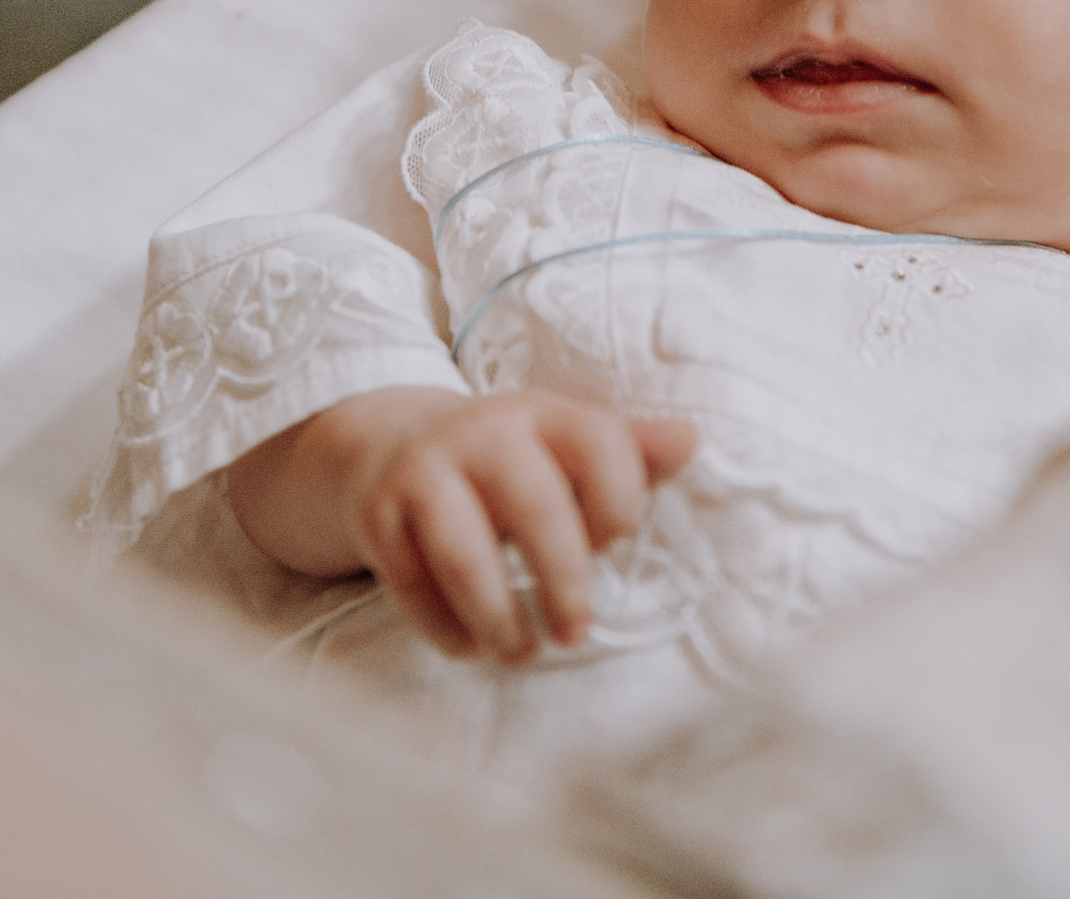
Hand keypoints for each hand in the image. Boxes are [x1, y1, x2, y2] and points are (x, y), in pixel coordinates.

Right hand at [228, 386, 695, 662]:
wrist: (388, 443)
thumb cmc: (505, 460)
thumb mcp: (564, 443)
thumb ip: (629, 450)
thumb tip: (691, 440)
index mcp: (544, 415)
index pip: (602, 449)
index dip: (618, 508)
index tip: (615, 549)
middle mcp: (484, 433)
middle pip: (536, 508)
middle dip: (563, 581)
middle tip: (575, 633)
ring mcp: (425, 472)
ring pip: (466, 554)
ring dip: (499, 617)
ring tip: (520, 653)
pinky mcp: (378, 514)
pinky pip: (411, 581)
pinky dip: (443, 625)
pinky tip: (468, 646)